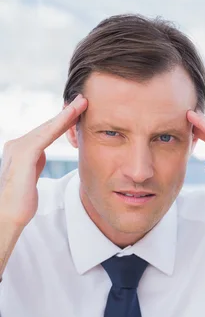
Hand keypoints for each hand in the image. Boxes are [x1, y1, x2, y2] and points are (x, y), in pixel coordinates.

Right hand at [0, 94, 87, 227]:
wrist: (8, 215)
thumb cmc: (20, 201)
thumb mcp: (31, 177)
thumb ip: (35, 162)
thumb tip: (41, 153)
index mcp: (20, 149)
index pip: (44, 133)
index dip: (61, 122)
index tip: (77, 113)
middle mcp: (17, 144)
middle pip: (46, 127)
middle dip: (66, 114)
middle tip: (83, 101)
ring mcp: (19, 147)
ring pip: (47, 128)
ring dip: (66, 115)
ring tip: (82, 104)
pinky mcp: (24, 154)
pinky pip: (45, 136)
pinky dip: (59, 125)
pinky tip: (71, 116)